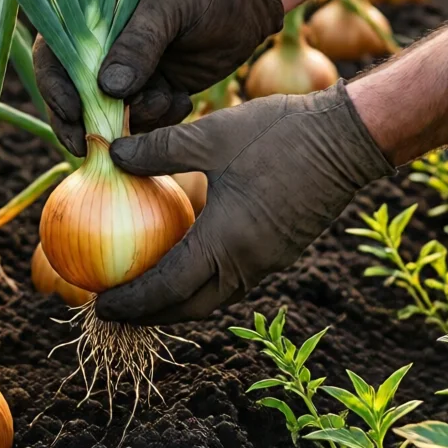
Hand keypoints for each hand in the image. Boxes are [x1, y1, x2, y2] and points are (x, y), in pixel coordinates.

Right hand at [32, 0, 282, 155]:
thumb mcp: (169, 5)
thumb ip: (138, 43)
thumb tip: (106, 89)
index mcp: (94, 17)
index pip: (55, 54)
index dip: (54, 86)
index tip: (73, 112)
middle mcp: (105, 48)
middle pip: (74, 94)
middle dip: (85, 122)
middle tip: (96, 147)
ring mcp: (130, 72)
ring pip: (113, 115)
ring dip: (136, 120)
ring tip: (169, 98)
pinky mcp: (155, 91)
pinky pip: (145, 122)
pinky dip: (161, 120)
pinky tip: (183, 99)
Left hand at [94, 83, 391, 324]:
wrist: (349, 138)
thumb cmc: (279, 133)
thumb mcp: (211, 134)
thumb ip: (158, 148)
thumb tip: (112, 153)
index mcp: (226, 242)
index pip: (167, 289)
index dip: (130, 302)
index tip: (98, 305)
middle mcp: (247, 264)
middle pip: (190, 307)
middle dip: (150, 314)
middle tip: (114, 308)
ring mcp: (268, 261)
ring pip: (214, 298)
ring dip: (177, 302)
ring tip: (144, 291)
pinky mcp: (280, 250)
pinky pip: (233, 281)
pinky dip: (202, 283)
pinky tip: (185, 258)